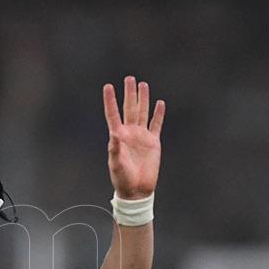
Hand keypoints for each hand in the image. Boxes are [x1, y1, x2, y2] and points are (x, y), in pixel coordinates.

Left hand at [103, 76, 164, 199]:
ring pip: (143, 112)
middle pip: (130, 108)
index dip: (110, 100)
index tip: (108, 86)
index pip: (113, 114)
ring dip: (143, 99)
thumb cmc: (122, 179)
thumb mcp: (116, 164)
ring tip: (143, 84)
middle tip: (129, 78)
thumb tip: (115, 135)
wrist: (137, 190)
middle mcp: (130, 133)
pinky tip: (159, 103)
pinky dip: (158, 114)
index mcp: (118, 136)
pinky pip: (156, 125)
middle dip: (129, 93)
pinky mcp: (153, 142)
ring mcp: (142, 136)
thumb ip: (115, 150)